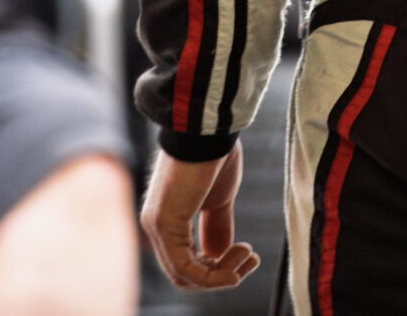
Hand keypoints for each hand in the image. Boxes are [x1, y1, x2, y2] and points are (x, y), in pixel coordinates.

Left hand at [140, 145, 259, 290]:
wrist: (209, 130)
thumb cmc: (214, 155)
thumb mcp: (219, 199)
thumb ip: (217, 227)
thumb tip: (220, 254)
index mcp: (168, 220)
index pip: (187, 263)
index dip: (219, 268)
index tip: (248, 252)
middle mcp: (156, 227)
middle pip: (185, 275)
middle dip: (223, 274)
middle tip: (251, 258)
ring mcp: (157, 226)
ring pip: (184, 276)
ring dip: (222, 276)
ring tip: (248, 256)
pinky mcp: (164, 224)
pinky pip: (184, 269)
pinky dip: (212, 276)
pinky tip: (236, 265)